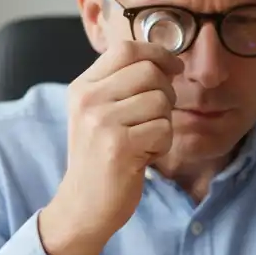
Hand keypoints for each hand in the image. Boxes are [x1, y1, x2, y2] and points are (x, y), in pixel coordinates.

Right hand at [39, 40, 182, 254]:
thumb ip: (122, 84)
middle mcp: (88, 100)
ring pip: (161, 101)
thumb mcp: (98, 113)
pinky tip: (143, 157)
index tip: (173, 68)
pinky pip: (164, 130)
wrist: (82, 206)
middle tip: (155, 118)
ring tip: (143, 141)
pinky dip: (162, 146)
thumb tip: (166, 59)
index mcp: (82, 87)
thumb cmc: (100, 158)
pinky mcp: (119, 146)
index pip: (126, 48)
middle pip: (149, 72)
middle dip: (166, 93)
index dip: (158, 53)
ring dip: (163, 123)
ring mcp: (102, 122)